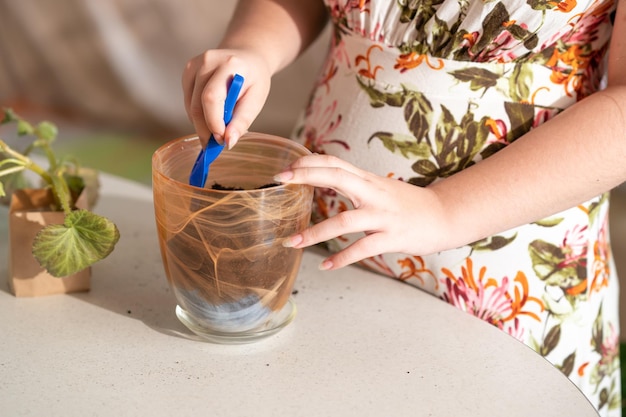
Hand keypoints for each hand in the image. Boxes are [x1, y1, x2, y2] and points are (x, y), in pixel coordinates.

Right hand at [182, 48, 271, 147]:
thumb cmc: (254, 80)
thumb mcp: (256, 100)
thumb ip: (242, 121)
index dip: (213, 122)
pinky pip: (187, 101)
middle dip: (206, 129)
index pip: (211, 98)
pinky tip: (211, 115)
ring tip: (217, 130)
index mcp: (230, 65)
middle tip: (217, 143)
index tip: (221, 140)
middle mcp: (208, 61)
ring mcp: (195, 64)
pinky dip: (197, 114)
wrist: (247, 57)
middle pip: (197, 104)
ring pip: (190, 105)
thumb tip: (228, 141)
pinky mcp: (188, 71)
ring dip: (201, 124)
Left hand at [274, 154, 452, 269]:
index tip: (285, 168)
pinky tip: (326, 266)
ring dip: (316, 233)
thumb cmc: (406, 204)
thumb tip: (323, 178)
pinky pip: (363, 249)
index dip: (309, 162)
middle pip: (337, 177)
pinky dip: (343, 258)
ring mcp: (384, 216)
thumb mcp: (379, 188)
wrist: (444, 216)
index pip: (335, 162)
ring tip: (292, 242)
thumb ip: (354, 184)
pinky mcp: (393, 237)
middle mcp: (374, 193)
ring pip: (345, 220)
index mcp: (368, 180)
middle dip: (307, 176)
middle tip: (281, 181)